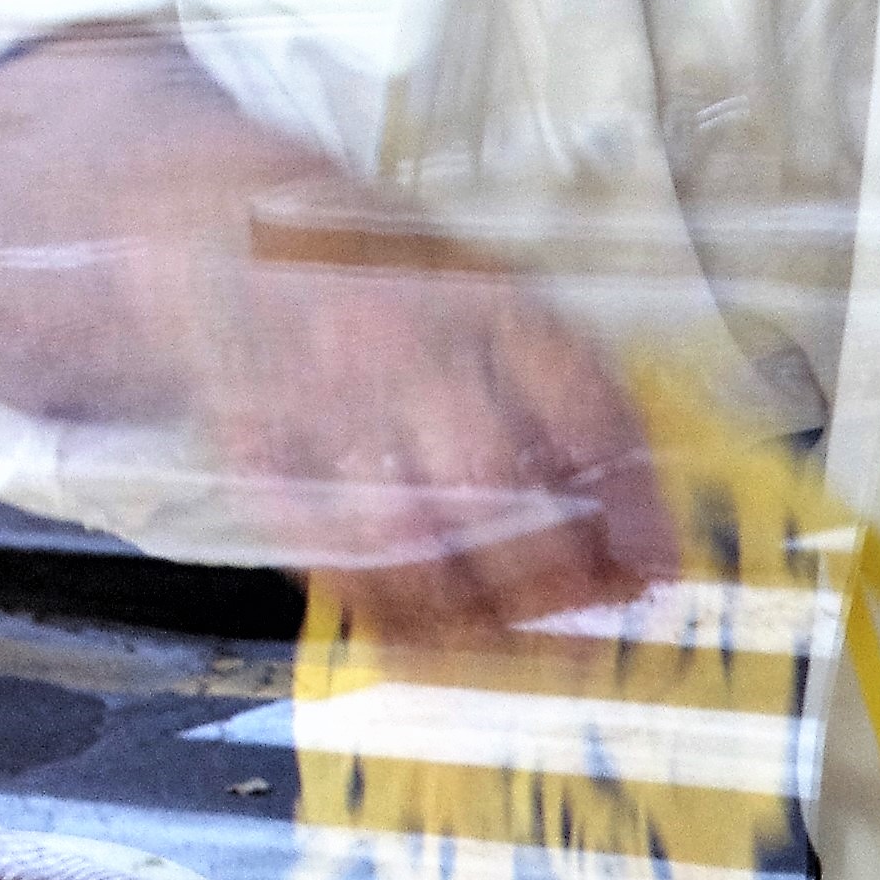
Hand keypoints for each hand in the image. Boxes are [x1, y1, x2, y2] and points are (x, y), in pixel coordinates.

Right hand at [212, 197, 678, 652]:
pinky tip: (419, 639)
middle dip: (548, 573)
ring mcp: (324, 399)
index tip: (655, 570)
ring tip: (511, 649)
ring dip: (465, 611)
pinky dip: (376, 607)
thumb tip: (637, 515)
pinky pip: (319, 549)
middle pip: (489, 480)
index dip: (627, 504)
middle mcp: (406, 345)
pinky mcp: (258, 449)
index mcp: (485, 299)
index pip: (579, 406)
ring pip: (401, 531)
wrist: (223, 230)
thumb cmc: (388, 280)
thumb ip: (558, 387)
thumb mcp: (489, 291)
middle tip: (588, 629)